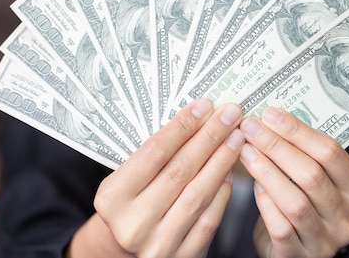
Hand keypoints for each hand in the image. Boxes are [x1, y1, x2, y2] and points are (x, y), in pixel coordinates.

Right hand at [67, 99, 244, 257]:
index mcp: (112, 198)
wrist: (126, 248)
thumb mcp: (127, 178)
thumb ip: (156, 154)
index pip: (154, 153)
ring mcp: (158, 245)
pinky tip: (230, 170)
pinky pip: (209, 220)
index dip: (182, 126)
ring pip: (198, 194)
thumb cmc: (130, 203)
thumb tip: (199, 116)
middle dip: (209, 138)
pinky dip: (223, 192)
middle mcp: (133, 224)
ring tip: (236, 138)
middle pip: (179, 171)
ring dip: (221, 161)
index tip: (204, 105)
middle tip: (230, 114)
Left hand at [238, 107, 348, 257]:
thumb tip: (271, 118)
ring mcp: (324, 240)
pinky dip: (265, 203)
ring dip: (267, 171)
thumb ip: (304, 154)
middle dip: (277, 146)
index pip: (330, 153)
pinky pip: (281, 228)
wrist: (299, 250)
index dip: (298, 131)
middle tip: (251, 128)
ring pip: (296, 202)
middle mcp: (345, 217)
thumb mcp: (317, 179)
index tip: (270, 114)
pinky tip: (252, 185)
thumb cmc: (306, 204)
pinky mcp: (299, 256)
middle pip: (312, 174)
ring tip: (246, 151)